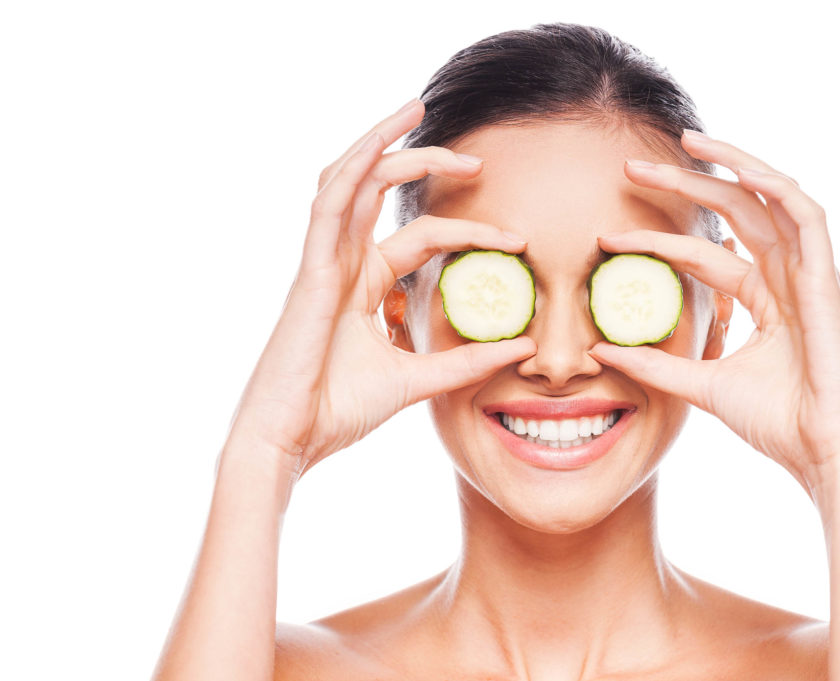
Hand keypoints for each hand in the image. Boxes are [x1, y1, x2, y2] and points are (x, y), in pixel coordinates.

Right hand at [224, 98, 535, 473]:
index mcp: (362, 284)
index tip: (517, 241)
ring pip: (348, 180)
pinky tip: (381, 143)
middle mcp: (341, 263)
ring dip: (381, 142)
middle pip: (380, 191)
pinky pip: (328, 205)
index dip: (468, 230)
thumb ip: (465, 361)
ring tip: (417, 109)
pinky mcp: (309, 271)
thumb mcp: (416, 379)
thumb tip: (523, 346)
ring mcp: (322, 262)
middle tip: (475, 159)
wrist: (292, 441)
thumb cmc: (338, 410)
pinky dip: (353, 168)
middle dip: (424, 163)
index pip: (421, 238)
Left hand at [588, 131, 839, 496]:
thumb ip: (658, 365)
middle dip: (684, 185)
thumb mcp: (703, 386)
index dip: (656, 243)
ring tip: (688, 142)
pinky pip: (808, 218)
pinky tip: (741, 170)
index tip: (606, 240)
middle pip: (733, 213)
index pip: (703, 255)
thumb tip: (605, 351)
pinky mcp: (826, 280)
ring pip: (771, 199)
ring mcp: (808, 275)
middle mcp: (785, 278)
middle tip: (632, 167)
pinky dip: (777, 189)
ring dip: (731, 165)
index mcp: (763, 298)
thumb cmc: (777, 422)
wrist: (822, 453)